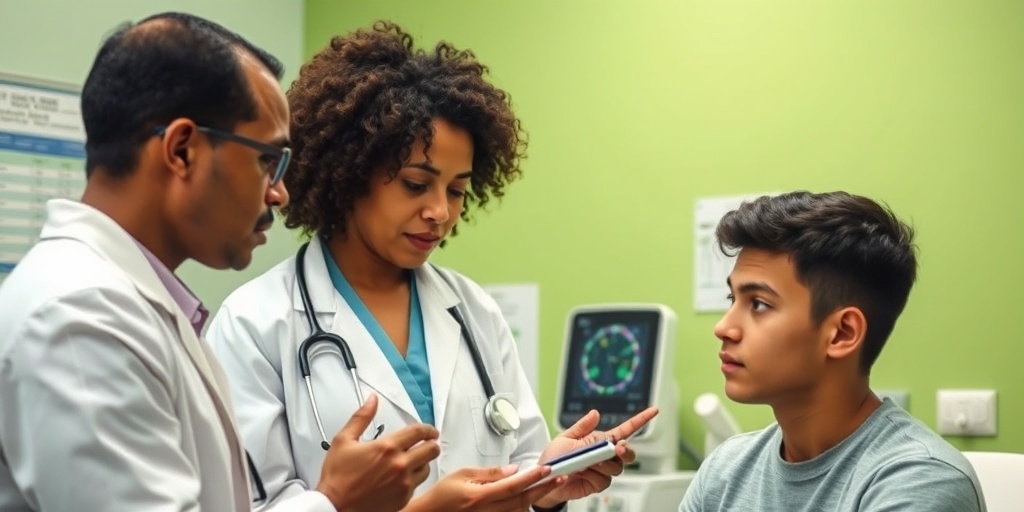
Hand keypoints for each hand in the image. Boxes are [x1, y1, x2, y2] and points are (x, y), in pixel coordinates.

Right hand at [316, 394, 440, 511]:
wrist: (335, 508)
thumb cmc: (337, 479)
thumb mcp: (344, 441)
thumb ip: (361, 417)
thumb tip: (372, 401)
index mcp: (387, 448)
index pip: (419, 431)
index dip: (428, 428)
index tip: (429, 430)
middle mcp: (399, 465)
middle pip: (431, 449)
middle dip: (431, 444)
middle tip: (428, 443)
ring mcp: (403, 484)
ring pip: (427, 468)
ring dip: (424, 462)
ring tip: (415, 460)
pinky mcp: (403, 498)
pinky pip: (418, 485)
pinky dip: (414, 478)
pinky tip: (404, 476)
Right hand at [403, 465, 563, 511]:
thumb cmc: (441, 496)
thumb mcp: (463, 474)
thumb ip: (490, 473)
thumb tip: (512, 470)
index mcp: (480, 497)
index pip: (513, 485)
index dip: (533, 477)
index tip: (547, 469)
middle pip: (522, 501)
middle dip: (543, 489)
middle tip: (559, 478)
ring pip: (519, 511)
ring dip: (535, 499)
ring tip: (547, 486)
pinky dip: (521, 508)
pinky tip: (528, 499)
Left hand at [531, 407, 658, 508]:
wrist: (546, 479)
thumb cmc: (555, 458)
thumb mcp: (566, 437)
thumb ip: (582, 427)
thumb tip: (596, 413)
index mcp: (599, 440)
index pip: (624, 430)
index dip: (640, 421)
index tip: (653, 411)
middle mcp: (605, 455)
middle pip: (627, 453)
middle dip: (626, 451)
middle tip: (617, 449)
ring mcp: (603, 470)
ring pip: (616, 468)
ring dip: (603, 464)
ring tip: (586, 463)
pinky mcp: (597, 484)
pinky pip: (604, 480)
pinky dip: (593, 475)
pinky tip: (582, 473)